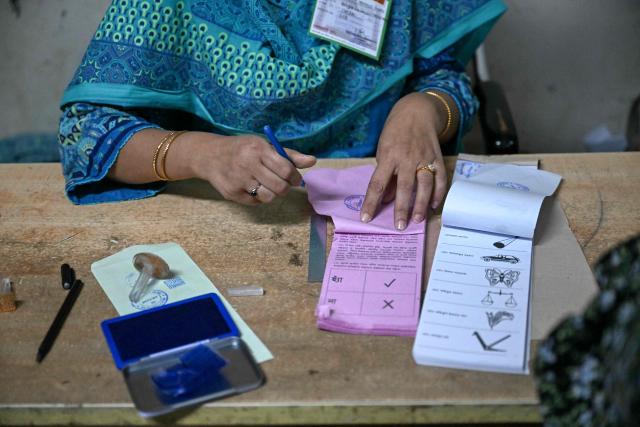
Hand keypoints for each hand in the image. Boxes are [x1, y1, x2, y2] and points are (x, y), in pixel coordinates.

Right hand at [190, 133, 315, 204]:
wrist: (210, 155)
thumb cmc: (243, 149)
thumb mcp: (264, 145)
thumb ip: (289, 155)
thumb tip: (313, 161)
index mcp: (258, 149)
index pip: (286, 169)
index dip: (295, 177)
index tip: (295, 178)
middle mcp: (248, 164)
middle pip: (279, 187)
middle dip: (286, 188)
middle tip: (283, 183)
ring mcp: (238, 181)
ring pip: (269, 197)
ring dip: (273, 193)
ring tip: (267, 185)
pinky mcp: (232, 194)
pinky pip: (255, 202)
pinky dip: (258, 197)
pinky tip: (252, 186)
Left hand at [360, 92, 447, 229]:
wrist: (417, 112)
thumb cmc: (395, 134)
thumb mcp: (383, 151)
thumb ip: (385, 175)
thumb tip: (385, 199)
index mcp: (388, 156)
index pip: (377, 183)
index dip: (371, 202)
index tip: (366, 218)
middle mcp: (407, 158)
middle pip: (404, 186)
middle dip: (401, 208)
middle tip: (399, 226)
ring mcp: (424, 158)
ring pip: (425, 184)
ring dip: (421, 204)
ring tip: (417, 220)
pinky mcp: (438, 158)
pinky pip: (440, 179)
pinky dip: (438, 194)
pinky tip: (433, 206)